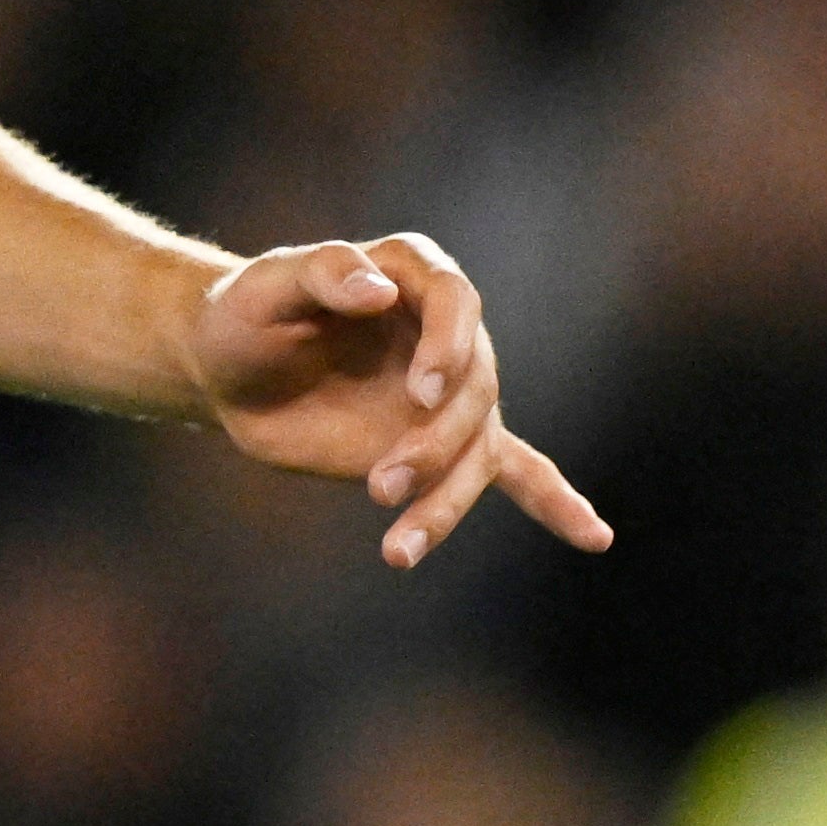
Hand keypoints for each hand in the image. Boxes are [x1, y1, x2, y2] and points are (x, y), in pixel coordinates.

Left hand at [182, 233, 613, 569]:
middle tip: (380, 486)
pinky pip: (514, 472)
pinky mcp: (442, 443)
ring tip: (397, 551)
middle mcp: (449, 333)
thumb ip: (322, 274)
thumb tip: (378, 288)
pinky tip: (595, 537)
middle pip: (473, 391)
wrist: (232, 368)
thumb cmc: (245, 315)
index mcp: (413, 275)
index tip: (422, 394)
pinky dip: (553, 503)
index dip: (449, 348)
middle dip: (434, 445)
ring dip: (446, 501)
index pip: (458, 304)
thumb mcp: (265, 286)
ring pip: (479, 449)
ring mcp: (453, 392)